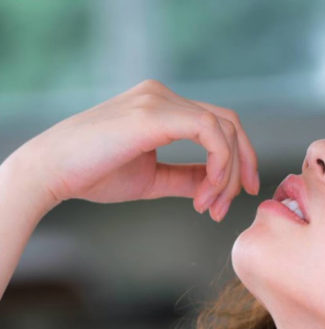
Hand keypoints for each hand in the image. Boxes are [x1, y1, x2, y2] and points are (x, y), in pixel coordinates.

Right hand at [10, 79, 259, 221]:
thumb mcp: (152, 179)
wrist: (53, 171)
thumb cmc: (93, 174)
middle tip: (227, 207)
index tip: (235, 196)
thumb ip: (184, 177)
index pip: (217, 124)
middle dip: (240, 168)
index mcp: (162, 106)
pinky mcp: (155, 113)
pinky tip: (204, 194)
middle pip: (228, 124)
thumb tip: (212, 185)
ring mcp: (159, 100)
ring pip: (223, 130)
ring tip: (209, 207)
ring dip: (226, 175)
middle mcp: (163, 95)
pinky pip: (209, 132)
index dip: (237, 160)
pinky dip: (218, 166)